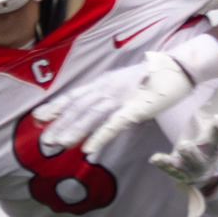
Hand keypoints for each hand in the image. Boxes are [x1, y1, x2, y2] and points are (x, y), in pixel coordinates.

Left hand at [38, 27, 217, 157]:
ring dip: (74, 130)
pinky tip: (89, 148)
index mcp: (105, 82)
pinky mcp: (135, 108)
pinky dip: (99, 136)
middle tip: (44, 140)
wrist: (178, 68)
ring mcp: (121, 98)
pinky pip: (113, 125)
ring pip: (91, 116)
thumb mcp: (126, 85)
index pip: (76, 95)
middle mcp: (109, 88)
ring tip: (59, 144)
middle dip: (60, 124)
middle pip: (79, 107)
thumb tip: (98, 112)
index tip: (39, 117)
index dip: (56, 106)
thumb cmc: (153, 78)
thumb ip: (110, 98)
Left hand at [153, 83, 217, 216]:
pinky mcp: (179, 170)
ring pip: (193, 158)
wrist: (200, 175)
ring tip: (185, 145)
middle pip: (215, 142)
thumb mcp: (212, 125)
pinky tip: (154, 158)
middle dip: (217, 132)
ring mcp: (194, 163)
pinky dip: (163, 162)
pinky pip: (170, 166)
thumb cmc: (206, 144)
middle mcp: (209, 152)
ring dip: (190, 152)